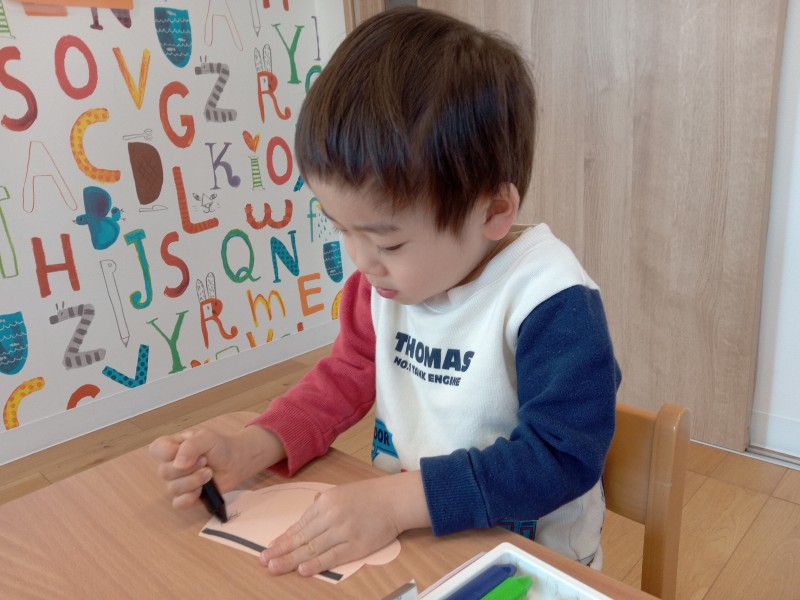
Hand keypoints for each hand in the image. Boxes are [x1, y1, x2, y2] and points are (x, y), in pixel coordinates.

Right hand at [149, 423, 284, 510]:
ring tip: (209, 473)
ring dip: (193, 482)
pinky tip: (201, 490)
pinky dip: (189, 498)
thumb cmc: (219, 447)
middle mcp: (171, 465)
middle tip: (205, 461)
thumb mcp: (207, 437)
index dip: (166, 452)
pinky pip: (178, 504)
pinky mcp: (186, 497)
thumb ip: (191, 446)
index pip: (156, 449)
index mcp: (172, 446)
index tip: (180, 451)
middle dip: (188, 468)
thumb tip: (178, 464)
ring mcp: (178, 482)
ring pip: (172, 489)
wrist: (236, 461)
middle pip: (164, 472)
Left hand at [260, 471, 429, 576]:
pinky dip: (316, 563)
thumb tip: (310, 508)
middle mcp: (331, 515)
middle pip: (302, 537)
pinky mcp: (356, 544)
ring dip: (291, 559)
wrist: (395, 499)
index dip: (283, 538)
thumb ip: (324, 502)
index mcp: (326, 501)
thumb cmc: (370, 496)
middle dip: (281, 550)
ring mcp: (343, 530)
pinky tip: (303, 569)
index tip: (270, 547)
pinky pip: (332, 556)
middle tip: (264, 560)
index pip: (300, 524)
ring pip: (312, 548)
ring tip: (275, 567)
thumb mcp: (342, 491)